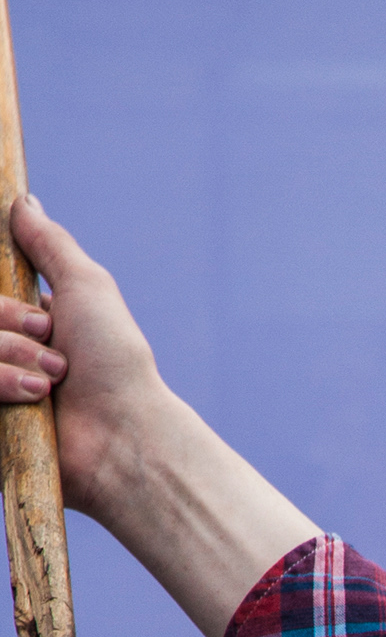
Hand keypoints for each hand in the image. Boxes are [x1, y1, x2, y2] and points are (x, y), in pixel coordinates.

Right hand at [2, 198, 172, 519]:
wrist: (122, 435)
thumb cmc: (114, 363)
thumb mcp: (86, 286)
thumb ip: (49, 243)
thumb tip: (22, 200)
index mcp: (28, 324)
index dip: (7, 308)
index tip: (42, 320)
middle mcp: (10, 355)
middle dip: (11, 332)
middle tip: (55, 356)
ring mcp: (0, 390)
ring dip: (9, 360)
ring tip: (49, 386)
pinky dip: (0, 385)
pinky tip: (33, 401)